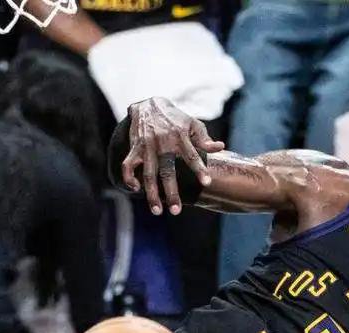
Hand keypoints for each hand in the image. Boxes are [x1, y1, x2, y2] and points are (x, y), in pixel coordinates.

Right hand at [121, 97, 225, 216]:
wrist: (148, 104)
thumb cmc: (175, 118)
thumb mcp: (192, 123)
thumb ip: (204, 138)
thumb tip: (220, 147)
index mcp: (179, 137)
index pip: (191, 155)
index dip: (199, 169)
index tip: (206, 183)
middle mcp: (162, 143)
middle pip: (166, 171)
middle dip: (171, 192)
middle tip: (176, 211)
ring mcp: (147, 147)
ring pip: (148, 174)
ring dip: (151, 194)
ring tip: (157, 211)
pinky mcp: (135, 148)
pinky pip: (128, 165)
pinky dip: (129, 178)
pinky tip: (136, 189)